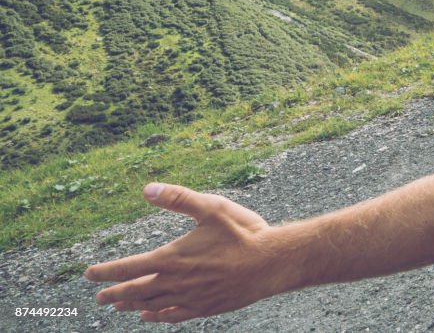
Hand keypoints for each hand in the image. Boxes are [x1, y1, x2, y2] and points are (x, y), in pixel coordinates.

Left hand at [86, 183, 291, 322]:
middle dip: (114, 293)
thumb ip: (179, 198)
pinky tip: (150, 315)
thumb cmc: (244, 232)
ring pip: (152, 304)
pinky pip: (173, 315)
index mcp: (173, 258)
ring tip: (118, 305)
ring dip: (132, 304)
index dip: (106, 271)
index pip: (129, 267)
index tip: (89, 274)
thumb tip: (147, 189)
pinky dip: (157, 316)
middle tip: (98, 297)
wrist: (272, 262)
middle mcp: (177, 282)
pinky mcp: (205, 307)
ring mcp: (190, 298)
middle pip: (136, 290)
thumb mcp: (212, 207)